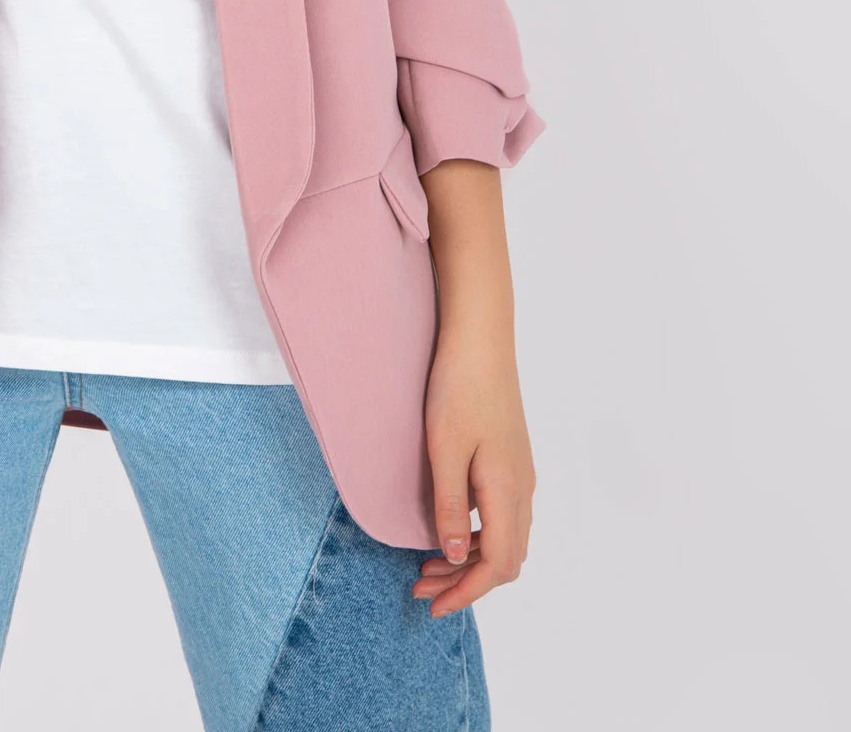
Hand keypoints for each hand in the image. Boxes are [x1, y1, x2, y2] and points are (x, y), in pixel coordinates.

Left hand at [412, 333, 535, 616]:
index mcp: (508, 491)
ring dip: (471, 560)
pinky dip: (477, 536)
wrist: (481, 339)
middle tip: (422, 586)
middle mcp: (523, 489)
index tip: (433, 605)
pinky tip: (449, 529)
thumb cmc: (458, 388)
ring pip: (506, 539)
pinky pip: (503, 517)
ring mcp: (521, 474)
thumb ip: (449, 506)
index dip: (466, 593)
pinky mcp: (512, 460)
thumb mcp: (444, 448)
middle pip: (505, 560)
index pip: (496, 565)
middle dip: (466, 583)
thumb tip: (455, 558)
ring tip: (428, 564)